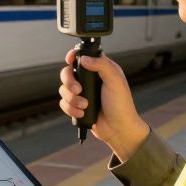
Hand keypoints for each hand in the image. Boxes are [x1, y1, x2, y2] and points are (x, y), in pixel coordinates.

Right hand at [58, 47, 148, 161]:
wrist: (118, 129)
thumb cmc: (122, 106)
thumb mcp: (115, 81)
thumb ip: (102, 65)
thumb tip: (84, 58)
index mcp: (101, 70)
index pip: (83, 56)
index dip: (74, 56)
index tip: (69, 59)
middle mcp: (90, 80)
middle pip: (67, 72)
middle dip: (69, 82)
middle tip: (78, 90)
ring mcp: (82, 93)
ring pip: (63, 89)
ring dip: (72, 99)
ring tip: (85, 106)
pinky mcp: (77, 105)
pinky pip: (64, 103)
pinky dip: (71, 109)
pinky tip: (82, 113)